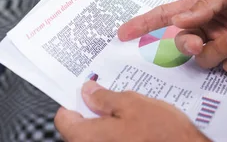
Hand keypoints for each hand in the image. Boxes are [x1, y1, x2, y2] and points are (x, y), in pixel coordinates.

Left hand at [55, 81, 207, 141]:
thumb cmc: (163, 135)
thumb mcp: (132, 104)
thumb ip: (105, 98)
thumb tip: (88, 90)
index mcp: (87, 138)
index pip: (64, 120)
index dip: (73, 103)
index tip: (86, 93)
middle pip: (79, 131)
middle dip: (92, 113)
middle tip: (110, 99)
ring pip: (98, 138)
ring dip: (107, 124)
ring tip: (127, 112)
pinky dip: (119, 135)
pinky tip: (136, 128)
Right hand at [118, 0, 226, 72]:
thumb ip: (202, 7)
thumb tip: (176, 23)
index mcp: (200, 7)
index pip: (166, 16)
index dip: (144, 24)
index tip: (123, 32)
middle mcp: (207, 28)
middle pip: (182, 44)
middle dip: (186, 45)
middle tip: (196, 41)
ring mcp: (222, 45)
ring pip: (205, 60)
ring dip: (222, 48)